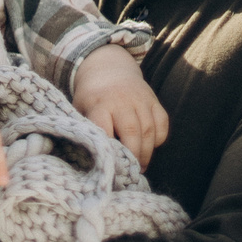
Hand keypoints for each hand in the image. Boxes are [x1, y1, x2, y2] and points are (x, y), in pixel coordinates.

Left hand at [74, 45, 167, 166]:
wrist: (108, 69)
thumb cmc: (91, 98)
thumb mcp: (79, 109)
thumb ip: (84, 129)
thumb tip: (88, 159)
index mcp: (99, 104)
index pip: (105, 130)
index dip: (109, 150)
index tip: (109, 167)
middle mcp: (121, 101)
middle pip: (132, 132)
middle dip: (133, 156)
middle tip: (130, 172)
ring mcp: (140, 99)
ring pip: (149, 130)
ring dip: (147, 152)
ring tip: (140, 167)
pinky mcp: (154, 100)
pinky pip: (162, 123)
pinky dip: (159, 139)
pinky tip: (150, 147)